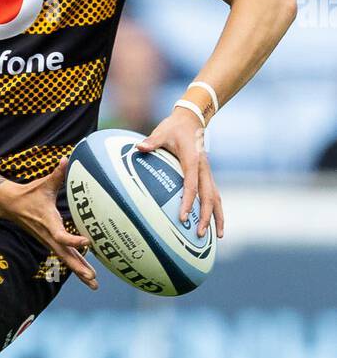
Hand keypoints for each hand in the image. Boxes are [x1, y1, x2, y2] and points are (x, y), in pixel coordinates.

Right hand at [0, 158, 97, 289]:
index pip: (61, 236)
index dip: (74, 241)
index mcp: (48, 223)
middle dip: (79, 268)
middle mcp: (49, 236)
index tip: (88, 241)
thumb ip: (57, 174)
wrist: (11, 205)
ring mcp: (49, 241)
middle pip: (65, 256)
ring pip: (66, 260)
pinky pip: (65, 256)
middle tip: (93, 278)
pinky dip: (76, 265)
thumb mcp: (43, 184)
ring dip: (79, 271)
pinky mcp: (51, 242)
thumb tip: (66, 159)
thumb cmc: (29, 194)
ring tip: (94, 284)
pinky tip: (86, 275)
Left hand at [137, 110, 223, 238]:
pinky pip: (214, 195)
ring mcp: (208, 173)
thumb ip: (152, 141)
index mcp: (193, 161)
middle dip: (207, 216)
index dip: (188, 202)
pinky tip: (215, 224)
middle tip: (199, 234)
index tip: (183, 218)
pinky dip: (216, 210)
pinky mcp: (207, 176)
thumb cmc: (174, 128)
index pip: (192, 185)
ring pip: (216, 198)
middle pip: (209, 197)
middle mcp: (204, 169)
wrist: (191, 121)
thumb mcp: (162, 132)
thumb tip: (139, 147)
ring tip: (217, 237)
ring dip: (217, 217)